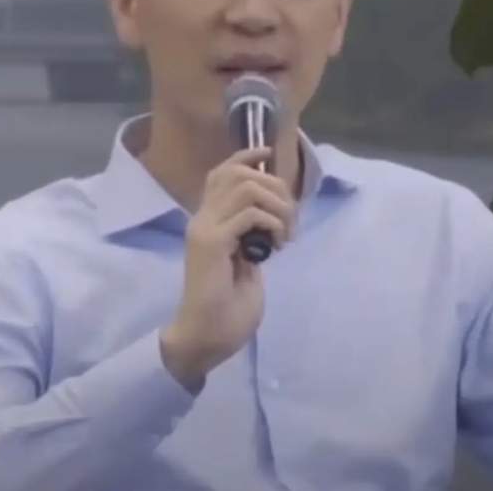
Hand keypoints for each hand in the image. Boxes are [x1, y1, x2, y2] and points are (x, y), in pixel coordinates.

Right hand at [160, 145, 295, 388]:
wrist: (206, 337)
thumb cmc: (227, 307)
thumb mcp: (244, 261)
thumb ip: (250, 235)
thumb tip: (270, 216)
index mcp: (208, 220)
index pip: (222, 171)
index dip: (247, 155)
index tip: (269, 154)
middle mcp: (202, 217)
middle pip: (238, 172)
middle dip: (275, 186)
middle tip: (290, 219)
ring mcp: (205, 228)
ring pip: (247, 187)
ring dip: (277, 205)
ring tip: (285, 234)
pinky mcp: (213, 243)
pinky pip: (250, 214)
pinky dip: (272, 223)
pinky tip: (277, 246)